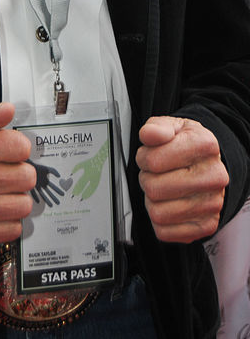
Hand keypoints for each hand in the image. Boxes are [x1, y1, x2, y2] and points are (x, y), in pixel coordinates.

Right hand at [0, 102, 34, 246]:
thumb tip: (8, 110)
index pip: (21, 147)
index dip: (17, 148)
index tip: (9, 151)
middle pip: (26, 177)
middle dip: (20, 173)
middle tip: (6, 172)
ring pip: (23, 205)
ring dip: (16, 198)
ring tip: (1, 191)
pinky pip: (12, 229)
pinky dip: (7, 221)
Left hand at [29, 161, 63, 206]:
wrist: (29, 165)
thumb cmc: (38, 167)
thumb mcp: (47, 169)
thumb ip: (53, 171)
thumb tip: (59, 176)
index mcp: (45, 181)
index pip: (53, 187)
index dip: (58, 190)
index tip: (63, 194)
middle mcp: (41, 185)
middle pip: (48, 192)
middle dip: (53, 197)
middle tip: (58, 203)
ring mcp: (36, 186)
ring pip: (42, 194)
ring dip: (46, 200)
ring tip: (51, 205)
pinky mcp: (30, 187)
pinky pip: (33, 193)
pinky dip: (35, 197)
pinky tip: (38, 201)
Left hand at [71, 139, 108, 200]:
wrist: (99, 160)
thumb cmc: (89, 162)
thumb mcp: (81, 164)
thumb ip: (76, 169)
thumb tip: (70, 175)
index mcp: (87, 173)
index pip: (80, 183)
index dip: (76, 188)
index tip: (72, 193)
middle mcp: (91, 177)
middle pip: (84, 187)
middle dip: (78, 192)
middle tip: (73, 197)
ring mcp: (95, 180)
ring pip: (90, 189)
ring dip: (86, 194)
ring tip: (81, 199)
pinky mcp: (98, 181)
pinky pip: (94, 188)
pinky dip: (90, 192)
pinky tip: (87, 195)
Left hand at [136, 116, 228, 243]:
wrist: (208, 165)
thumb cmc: (186, 145)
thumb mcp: (171, 126)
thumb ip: (156, 127)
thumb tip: (149, 134)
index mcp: (205, 145)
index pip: (153, 161)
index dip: (144, 158)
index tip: (149, 155)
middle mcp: (213, 176)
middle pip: (154, 189)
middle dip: (146, 179)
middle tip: (155, 174)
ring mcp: (212, 204)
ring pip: (158, 213)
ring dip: (152, 201)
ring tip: (163, 188)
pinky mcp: (207, 226)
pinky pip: (165, 232)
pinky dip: (160, 220)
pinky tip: (169, 204)